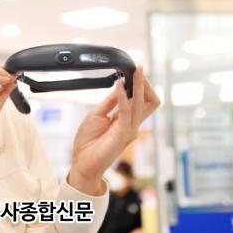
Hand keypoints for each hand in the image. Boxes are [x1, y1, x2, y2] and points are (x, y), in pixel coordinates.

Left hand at [68, 66, 159, 194]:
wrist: (82, 162)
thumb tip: (121, 84)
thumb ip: (111, 101)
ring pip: (143, 104)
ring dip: (139, 85)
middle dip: (146, 84)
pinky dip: (124, 96)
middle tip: (139, 69)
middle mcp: (132, 124)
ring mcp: (130, 130)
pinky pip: (126, 111)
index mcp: (127, 119)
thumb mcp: (98, 113)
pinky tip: (119, 85)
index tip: (134, 70)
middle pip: (151, 101)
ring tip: (135, 71)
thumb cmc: (88, 141)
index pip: (142, 100)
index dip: (140, 85)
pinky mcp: (123, 134)